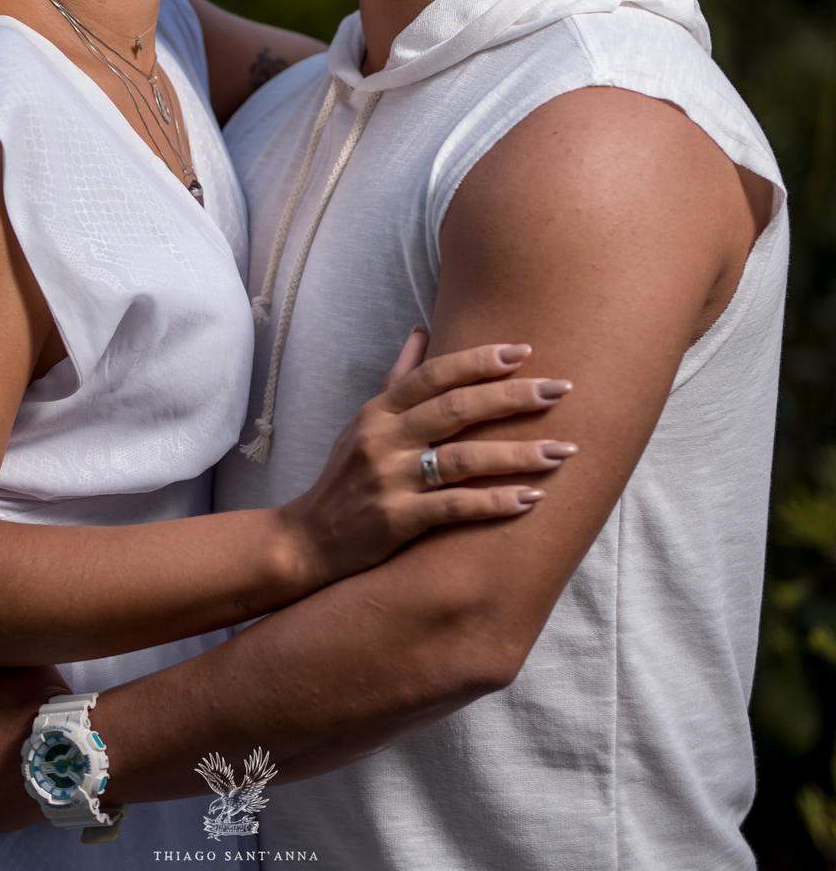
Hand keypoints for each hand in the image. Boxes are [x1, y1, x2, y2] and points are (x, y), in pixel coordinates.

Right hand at [280, 335, 575, 585]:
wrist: (310, 540)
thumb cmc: (347, 476)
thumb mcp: (364, 420)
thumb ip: (398, 378)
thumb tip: (423, 330)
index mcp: (379, 410)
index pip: (434, 375)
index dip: (479, 361)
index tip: (525, 351)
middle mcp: (383, 438)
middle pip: (456, 409)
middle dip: (512, 398)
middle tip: (561, 390)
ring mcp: (389, 479)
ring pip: (462, 459)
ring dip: (516, 454)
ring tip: (561, 451)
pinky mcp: (396, 520)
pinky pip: (453, 507)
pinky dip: (493, 502)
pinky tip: (531, 498)